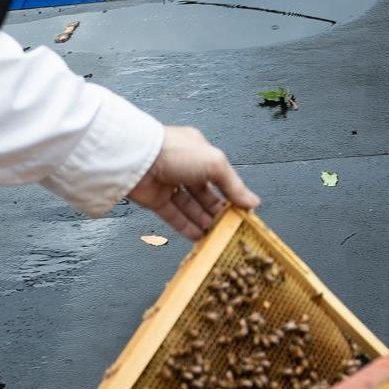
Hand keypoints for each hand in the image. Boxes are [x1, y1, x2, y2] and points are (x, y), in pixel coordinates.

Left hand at [129, 125, 260, 237]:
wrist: (136, 159)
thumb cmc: (175, 152)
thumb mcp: (215, 164)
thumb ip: (233, 185)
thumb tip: (252, 201)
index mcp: (199, 152)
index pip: (219, 176)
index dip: (231, 194)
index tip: (242, 211)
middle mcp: (184, 167)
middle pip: (205, 194)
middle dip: (217, 211)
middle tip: (229, 227)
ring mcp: (168, 183)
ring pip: (189, 206)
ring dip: (203, 221)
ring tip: (216, 235)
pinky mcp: (155, 199)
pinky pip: (173, 216)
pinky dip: (185, 227)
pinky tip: (198, 236)